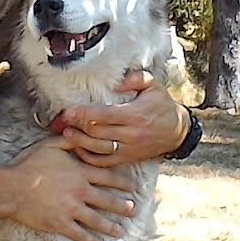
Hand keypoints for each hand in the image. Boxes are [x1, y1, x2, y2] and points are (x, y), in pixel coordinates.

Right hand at [5, 139, 137, 240]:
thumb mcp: (50, 146)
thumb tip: (83, 137)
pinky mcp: (60, 224)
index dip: (123, 183)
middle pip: (108, 201)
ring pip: (97, 220)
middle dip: (123, 207)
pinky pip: (80, 234)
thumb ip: (70, 142)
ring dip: (111, 227)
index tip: (133, 187)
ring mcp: (71, 209)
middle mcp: (80, 191)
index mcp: (80, 172)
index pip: (109, 177)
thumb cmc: (28, 164)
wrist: (11, 188)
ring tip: (121, 231)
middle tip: (133, 210)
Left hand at [57, 70, 189, 166]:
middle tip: (62, 120)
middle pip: (98, 132)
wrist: (177, 132)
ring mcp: (128, 149)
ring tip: (66, 133)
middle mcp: (131, 134)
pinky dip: (89, 157)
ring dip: (80, 142)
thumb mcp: (154, 86)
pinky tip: (78, 148)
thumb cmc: (161, 105)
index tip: (69, 111)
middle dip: (77, 126)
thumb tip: (118, 81)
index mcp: (136, 115)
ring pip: (98, 149)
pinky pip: (104, 161)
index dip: (84, 114)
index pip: (105, 116)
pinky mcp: (127, 159)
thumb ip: (136, 78)